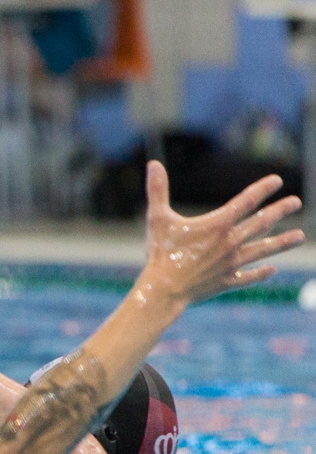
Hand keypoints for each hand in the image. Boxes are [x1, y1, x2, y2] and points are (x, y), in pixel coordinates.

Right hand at [139, 161, 302, 305]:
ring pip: (262, 250)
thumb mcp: (157, 218)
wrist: (165, 289)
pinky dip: (260, 273)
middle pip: (261, 224)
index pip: (245, 202)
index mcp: (217, 225)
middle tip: (296, 202)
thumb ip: (157, 190)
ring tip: (300, 237)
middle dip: (280, 211)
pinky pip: (248, 276)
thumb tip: (153, 164)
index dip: (262, 189)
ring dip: (282, 242)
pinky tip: (272, 269)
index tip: (277, 181)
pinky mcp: (226, 281)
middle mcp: (230, 243)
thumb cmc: (160, 253)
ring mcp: (231, 263)